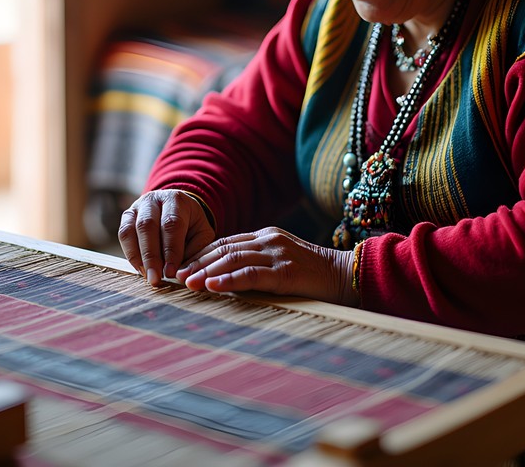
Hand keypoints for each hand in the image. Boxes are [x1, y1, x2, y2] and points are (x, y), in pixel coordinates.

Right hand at [119, 190, 215, 286]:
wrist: (178, 209)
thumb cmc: (191, 225)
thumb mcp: (201, 234)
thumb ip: (195, 252)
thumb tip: (181, 274)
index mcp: (177, 200)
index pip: (171, 224)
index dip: (170, 249)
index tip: (171, 272)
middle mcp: (154, 199)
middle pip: (147, 225)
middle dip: (151, 256)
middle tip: (155, 278)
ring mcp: (138, 206)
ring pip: (131, 229)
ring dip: (138, 256)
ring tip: (147, 276)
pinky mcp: (127, 216)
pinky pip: (123, 234)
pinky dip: (130, 254)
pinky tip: (140, 268)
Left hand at [175, 227, 357, 305]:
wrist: (347, 276)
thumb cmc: (314, 276)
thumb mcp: (281, 263)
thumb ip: (258, 264)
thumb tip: (225, 277)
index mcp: (266, 236)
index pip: (225, 242)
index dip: (201, 254)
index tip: (182, 266)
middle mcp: (268, 240)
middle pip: (224, 248)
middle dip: (198, 262)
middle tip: (177, 276)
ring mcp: (277, 253)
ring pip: (233, 259)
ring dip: (207, 272)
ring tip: (188, 283)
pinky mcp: (285, 271)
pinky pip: (251, 274)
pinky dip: (228, 280)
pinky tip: (213, 287)